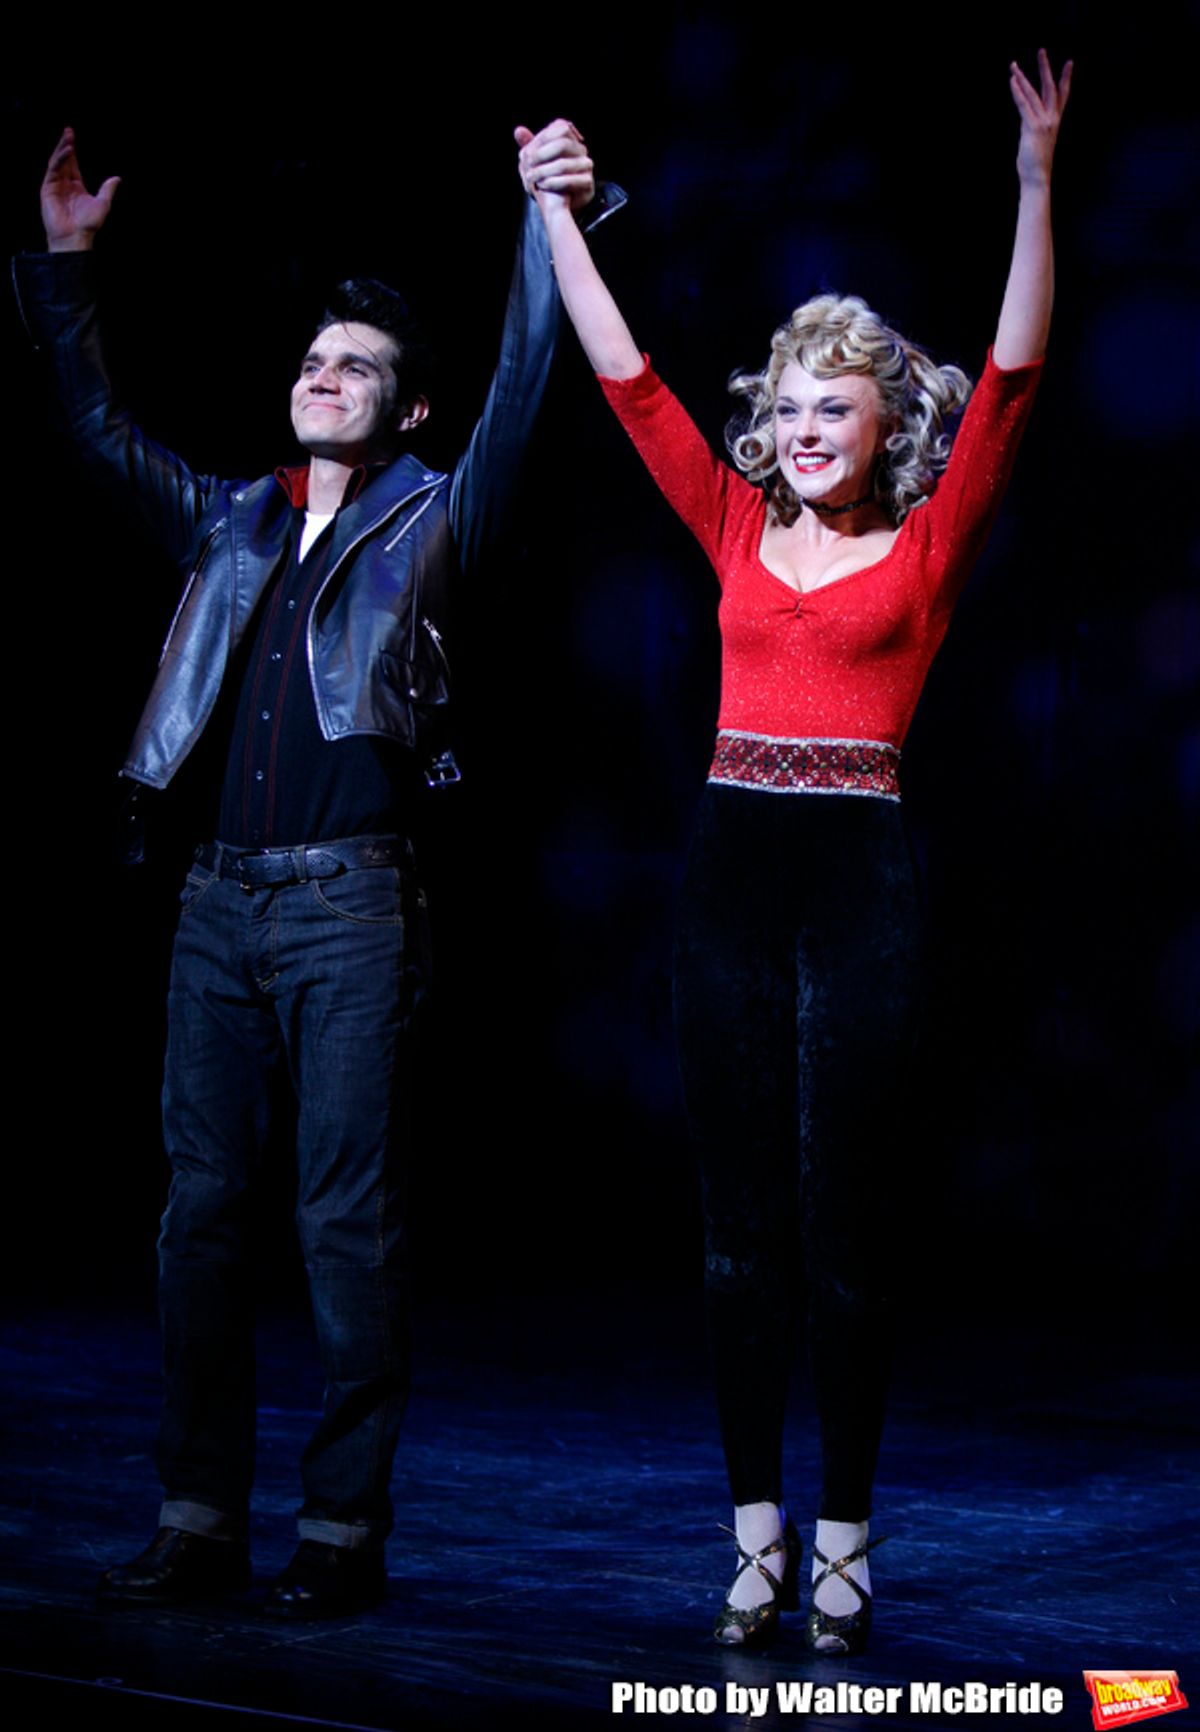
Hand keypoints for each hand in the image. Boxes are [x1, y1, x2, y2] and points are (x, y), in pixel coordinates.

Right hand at [40, 127, 119, 251]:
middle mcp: (64, 184)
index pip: (72, 163)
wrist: (75, 236)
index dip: (72, 150)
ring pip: (56, 162)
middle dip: (65, 144)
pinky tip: (68, 151)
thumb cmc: (88, 224)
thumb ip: (107, 190)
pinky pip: (53, 170)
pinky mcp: (47, 189)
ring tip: (68, 137)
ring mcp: (55, 186)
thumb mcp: (103, 204)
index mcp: (76, 186)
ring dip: (62, 149)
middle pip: (63, 159)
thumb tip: (117, 178)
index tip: (72, 135)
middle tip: (68, 130)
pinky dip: (60, 159)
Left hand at [514, 118, 593, 213]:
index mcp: (570, 139)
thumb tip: (518, 131)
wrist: (560, 204)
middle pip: (562, 144)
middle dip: (541, 154)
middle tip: (528, 165)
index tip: (528, 151)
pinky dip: (553, 183)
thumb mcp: (536, 161)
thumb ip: (529, 145)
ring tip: (532, 178)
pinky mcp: (587, 183)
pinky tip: (542, 186)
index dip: (543, 137)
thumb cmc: (548, 179)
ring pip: (564, 164)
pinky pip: (570, 181)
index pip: (561, 127)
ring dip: (543, 171)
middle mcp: (580, 150)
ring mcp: (586, 166)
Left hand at [1010, 49, 1071, 189]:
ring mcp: (1042, 122)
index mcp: (1055, 122)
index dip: (1066, 78)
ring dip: (1022, 78)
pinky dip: (1017, 92)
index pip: (1062, 95)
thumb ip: (1033, 127)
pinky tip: (1012, 81)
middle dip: (1045, 68)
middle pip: (1049, 87)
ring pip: (1032, 93)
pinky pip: (1024, 105)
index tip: (1069, 62)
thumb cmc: (1036, 164)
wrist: (1038, 178)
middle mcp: (1051, 119)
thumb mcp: (1037, 141)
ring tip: (1014, 65)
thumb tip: (1027, 122)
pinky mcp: (1032, 127)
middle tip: (1042, 50)